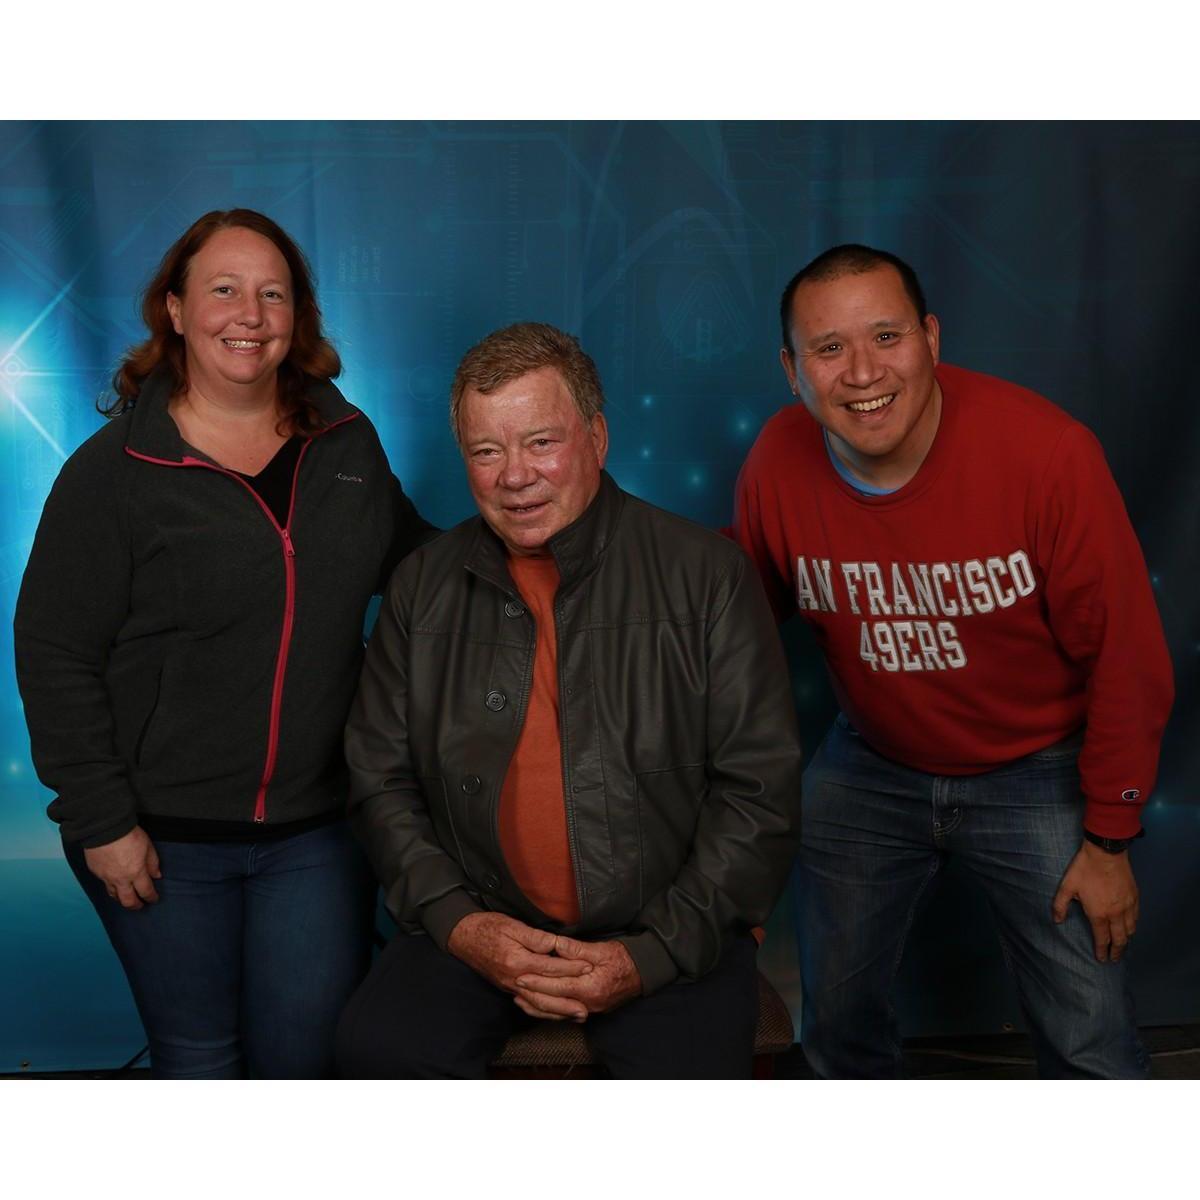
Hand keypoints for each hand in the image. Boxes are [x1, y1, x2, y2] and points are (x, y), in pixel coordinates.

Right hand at [84, 827, 161, 909]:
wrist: (104, 828)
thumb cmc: (128, 834)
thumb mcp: (147, 846)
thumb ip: (152, 862)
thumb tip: (156, 875)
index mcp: (136, 872)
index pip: (146, 891)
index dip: (151, 897)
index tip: (154, 899)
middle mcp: (120, 879)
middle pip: (128, 901)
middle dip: (135, 906)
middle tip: (140, 905)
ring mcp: (106, 877)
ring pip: (113, 895)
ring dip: (121, 899)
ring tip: (126, 897)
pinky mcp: (96, 872)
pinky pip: (104, 884)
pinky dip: (111, 886)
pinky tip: (114, 884)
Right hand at [446, 912, 592, 1008]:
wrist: (463, 937)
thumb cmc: (488, 927)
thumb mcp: (513, 925)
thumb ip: (535, 937)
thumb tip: (555, 945)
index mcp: (517, 961)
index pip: (550, 967)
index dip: (571, 967)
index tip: (589, 967)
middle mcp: (514, 979)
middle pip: (545, 993)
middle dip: (568, 1000)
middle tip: (588, 1006)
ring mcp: (510, 987)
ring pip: (537, 1005)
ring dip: (558, 1012)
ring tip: (577, 1016)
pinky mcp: (508, 988)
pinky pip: (528, 1005)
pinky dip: (542, 1012)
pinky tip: (555, 1015)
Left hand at [514, 936, 641, 1020]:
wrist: (644, 972)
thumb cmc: (623, 958)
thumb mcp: (601, 949)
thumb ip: (576, 949)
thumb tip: (555, 944)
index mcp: (591, 987)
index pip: (557, 986)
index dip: (537, 981)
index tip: (520, 975)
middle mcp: (588, 1003)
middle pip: (554, 1002)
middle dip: (532, 995)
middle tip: (514, 986)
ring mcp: (590, 1010)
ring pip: (558, 1012)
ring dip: (538, 1006)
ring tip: (519, 997)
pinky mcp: (591, 1010)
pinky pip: (565, 1014)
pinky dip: (550, 1010)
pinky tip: (539, 1004)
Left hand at [1052, 840, 1138, 961]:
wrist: (1106, 853)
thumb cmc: (1084, 869)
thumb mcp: (1066, 886)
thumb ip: (1060, 905)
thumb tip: (1057, 921)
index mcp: (1099, 913)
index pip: (1102, 938)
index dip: (1102, 951)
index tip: (1101, 959)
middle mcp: (1116, 914)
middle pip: (1119, 939)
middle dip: (1117, 951)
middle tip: (1114, 958)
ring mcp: (1128, 906)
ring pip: (1130, 930)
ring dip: (1126, 940)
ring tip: (1122, 944)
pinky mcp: (1135, 897)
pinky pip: (1136, 917)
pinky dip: (1133, 926)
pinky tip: (1130, 926)